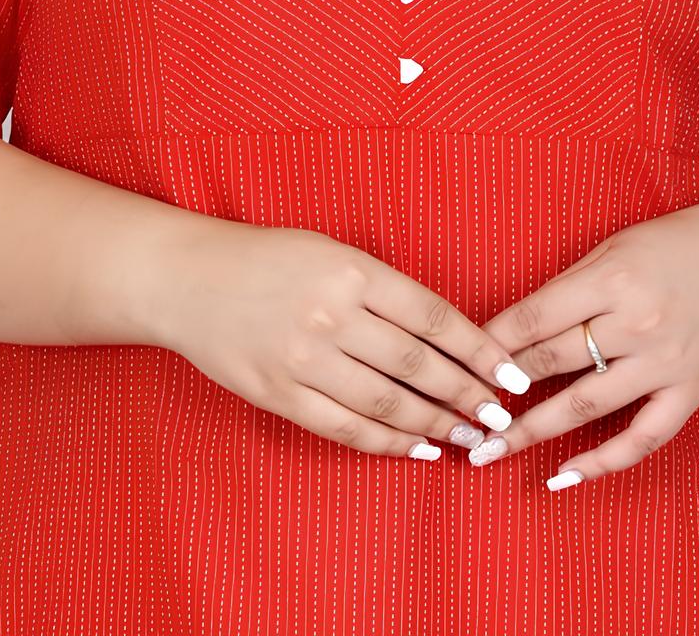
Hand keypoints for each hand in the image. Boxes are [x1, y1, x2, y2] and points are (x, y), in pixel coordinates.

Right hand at [154, 219, 531, 458]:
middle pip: (418, 365)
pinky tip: (416, 448)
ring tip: (466, 434)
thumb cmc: (267, 258)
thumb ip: (382, 288)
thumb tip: (443, 333)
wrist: (188, 279)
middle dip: (467, 394)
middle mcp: (331, 315)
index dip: (479, 350)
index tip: (510, 373)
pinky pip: (344, 428)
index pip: (433, 316)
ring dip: (435, 424)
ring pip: (387, 403)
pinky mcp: (278, 395)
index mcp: (352, 271)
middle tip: (499, 414)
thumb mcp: (331, 251)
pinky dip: (387, 442)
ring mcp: (303, 359)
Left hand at [473, 193, 698, 487]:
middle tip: (460, 412)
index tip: (458, 363)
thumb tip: (511, 328)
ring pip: (587, 405)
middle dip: (499, 389)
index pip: (533, 318)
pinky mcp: (691, 391)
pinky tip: (563, 475)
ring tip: (489, 451)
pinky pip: (643, 438)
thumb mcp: (612, 248)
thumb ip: (566, 289)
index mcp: (612, 280)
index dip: (490, 344)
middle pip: (552, 362)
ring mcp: (665, 363)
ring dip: (532, 431)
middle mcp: (637, 324)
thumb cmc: (671, 245)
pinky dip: (602, 462)